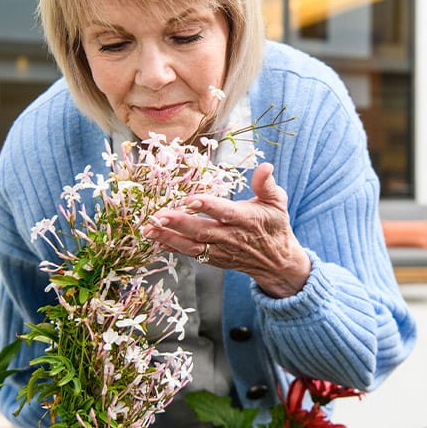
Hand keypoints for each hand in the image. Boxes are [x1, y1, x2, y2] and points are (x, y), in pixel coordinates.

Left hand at [142, 162, 310, 297]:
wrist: (276, 261)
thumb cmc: (274, 225)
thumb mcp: (277, 202)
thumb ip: (267, 184)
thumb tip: (265, 166)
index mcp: (246, 220)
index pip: (225, 213)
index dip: (208, 206)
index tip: (189, 199)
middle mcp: (231, 237)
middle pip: (202, 231)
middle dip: (179, 224)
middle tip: (158, 215)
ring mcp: (221, 251)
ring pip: (192, 246)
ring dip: (169, 237)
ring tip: (149, 228)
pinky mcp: (213, 259)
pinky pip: (191, 255)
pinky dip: (172, 247)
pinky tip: (156, 239)